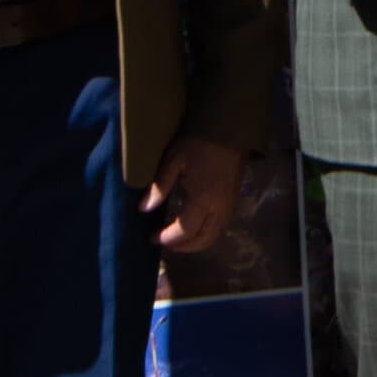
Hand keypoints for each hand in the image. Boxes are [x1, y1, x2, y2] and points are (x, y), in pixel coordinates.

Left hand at [144, 133, 248, 257]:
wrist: (229, 130)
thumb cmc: (198, 143)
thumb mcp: (174, 161)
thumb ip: (159, 187)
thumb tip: (143, 209)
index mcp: (202, 200)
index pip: (184, 231)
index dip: (167, 238)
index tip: (152, 238)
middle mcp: (218, 209)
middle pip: (202, 240)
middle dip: (183, 246)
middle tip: (165, 244)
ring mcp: (229, 206)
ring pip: (214, 236)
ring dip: (196, 243)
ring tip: (178, 240)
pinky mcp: (233, 201)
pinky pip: (220, 227)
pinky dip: (206, 234)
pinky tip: (194, 227)